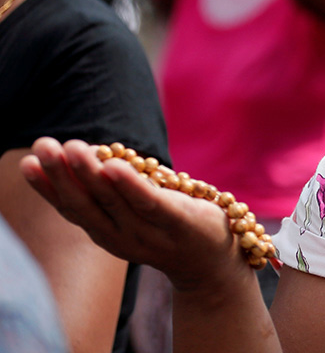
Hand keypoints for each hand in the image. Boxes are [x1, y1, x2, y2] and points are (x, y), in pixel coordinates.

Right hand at [20, 138, 249, 292]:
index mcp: (106, 233)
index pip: (72, 209)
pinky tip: (115, 166)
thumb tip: (83, 154)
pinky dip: (130, 185)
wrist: (213, 262)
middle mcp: (121, 237)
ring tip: (73, 147)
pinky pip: (150, 203)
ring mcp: (149, 233)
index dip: (48, 188)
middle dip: (61, 174)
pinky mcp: (178, 223)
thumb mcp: (134, 211)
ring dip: (90, 173)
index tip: (28, 162)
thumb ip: (111, 190)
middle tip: (42, 146)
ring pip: (113, 201)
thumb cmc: (170, 226)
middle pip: (86, 204)